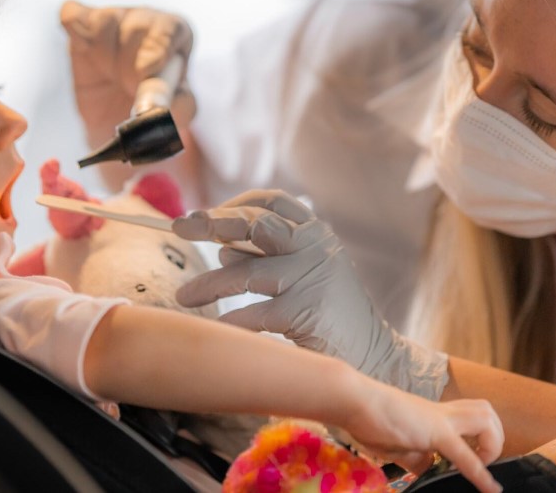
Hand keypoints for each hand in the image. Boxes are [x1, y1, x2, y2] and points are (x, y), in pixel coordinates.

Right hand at [59, 0, 195, 148]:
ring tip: (112, 74)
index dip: (157, 48)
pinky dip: (77, 34)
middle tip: (129, 86)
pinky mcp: (81, 23)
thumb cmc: (157, 107)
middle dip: (129, 64)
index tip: (146, 70)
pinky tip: (88, 54)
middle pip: (136, 27)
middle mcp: (147, 18)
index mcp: (177, 33)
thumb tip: (154, 108)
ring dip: (104, 54)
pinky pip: (72, 15)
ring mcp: (114, 17)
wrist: (120, 117)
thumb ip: (176, 107)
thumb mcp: (178, 111)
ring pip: (105, 20)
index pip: (169, 28)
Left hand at [173, 190, 450, 398]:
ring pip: (246, 271)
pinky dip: (231, 321)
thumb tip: (220, 246)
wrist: (374, 355)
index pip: (272, 201)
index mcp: (316, 232)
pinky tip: (216, 328)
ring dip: (209, 283)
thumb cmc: (329, 314)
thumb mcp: (303, 273)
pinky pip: (255, 313)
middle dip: (212, 223)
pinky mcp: (307, 310)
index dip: (236, 203)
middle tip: (181, 228)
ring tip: (183, 296)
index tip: (206, 214)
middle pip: (256, 225)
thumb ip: (268, 256)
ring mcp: (312, 276)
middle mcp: (315, 246)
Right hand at [343, 383, 502, 492]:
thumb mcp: (396, 444)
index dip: (481, 440)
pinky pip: (464, 453)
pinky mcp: (434, 431)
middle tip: (482, 461)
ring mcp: (440, 419)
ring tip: (481, 466)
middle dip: (495, 438)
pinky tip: (488, 488)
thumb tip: (426, 468)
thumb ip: (415, 456)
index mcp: (434, 415)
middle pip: (486, 411)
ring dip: (492, 445)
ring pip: (486, 418)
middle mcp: (442, 413)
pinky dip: (480, 473)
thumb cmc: (368, 419)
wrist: (354, 400)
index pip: (470, 418)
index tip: (480, 463)